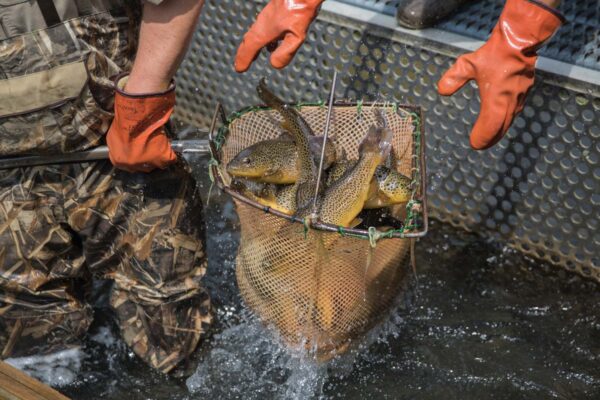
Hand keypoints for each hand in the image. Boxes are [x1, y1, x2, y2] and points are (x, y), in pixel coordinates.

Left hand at [107, 75, 176, 172]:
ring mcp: (148, 164)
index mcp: (118, 161)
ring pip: (155, 164)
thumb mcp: (113, 135)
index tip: (138, 150)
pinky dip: (170, 154)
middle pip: (141, 166)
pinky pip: (170, 159)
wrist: (135, 119)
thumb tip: (123, 145)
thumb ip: (117, 145)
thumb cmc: (123, 122)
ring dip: (157, 155)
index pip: (127, 164)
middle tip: (149, 146)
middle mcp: (133, 166)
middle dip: (145, 158)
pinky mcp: (162, 158)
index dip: (134, 156)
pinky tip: (168, 146)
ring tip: (157, 143)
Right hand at [235, 0, 323, 72]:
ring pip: (254, 33)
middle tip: (240, 63)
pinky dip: (262, 37)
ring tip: (254, 55)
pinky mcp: (274, 12)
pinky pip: (262, 28)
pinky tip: (272, 40)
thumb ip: (285, 53)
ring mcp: (266, 17)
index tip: (239, 69)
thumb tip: (274, 64)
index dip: (243, 60)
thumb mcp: (295, 37)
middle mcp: (261, 24)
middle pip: (248, 41)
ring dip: (252, 45)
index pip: (248, 49)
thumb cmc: (299, 10)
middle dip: (244, 53)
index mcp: (263, 32)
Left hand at [437, 0, 562, 149]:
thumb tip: (441, 91)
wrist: (520, 40)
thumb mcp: (468, 64)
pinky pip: (513, 113)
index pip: (490, 126)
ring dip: (498, 131)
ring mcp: (518, 99)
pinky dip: (505, 121)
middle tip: (480, 145)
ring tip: (488, 138)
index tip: (474, 143)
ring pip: (508, 121)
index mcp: (496, 99)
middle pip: (501, 129)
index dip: (482, 137)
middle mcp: (509, 102)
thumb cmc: (495, 53)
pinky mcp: (523, 93)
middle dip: (490, 139)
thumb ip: (454, 78)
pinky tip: (499, 122)